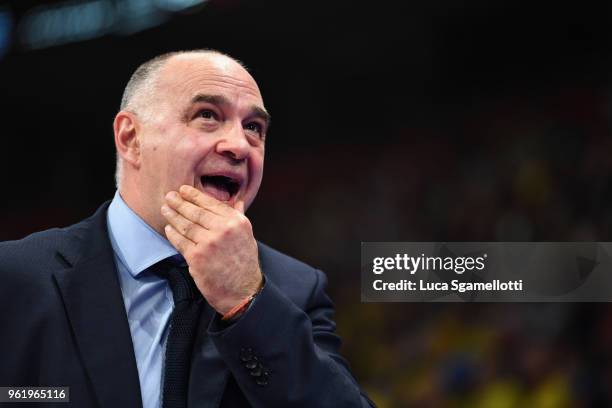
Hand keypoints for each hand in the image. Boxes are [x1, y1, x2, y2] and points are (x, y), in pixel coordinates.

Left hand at [161, 185, 262, 314]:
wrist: (243, 290)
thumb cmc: (244, 263)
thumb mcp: (247, 235)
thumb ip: (238, 216)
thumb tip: (236, 201)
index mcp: (236, 222)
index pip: (211, 204)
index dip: (195, 195)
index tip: (184, 190)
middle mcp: (223, 230)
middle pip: (195, 213)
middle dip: (179, 203)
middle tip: (169, 196)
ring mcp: (208, 243)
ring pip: (186, 226)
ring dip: (172, 216)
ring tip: (165, 209)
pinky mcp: (197, 258)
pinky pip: (180, 242)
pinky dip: (172, 234)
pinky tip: (168, 228)